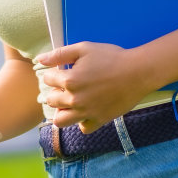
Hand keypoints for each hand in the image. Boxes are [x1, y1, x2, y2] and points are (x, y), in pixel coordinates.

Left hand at [34, 43, 154, 132]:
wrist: (138, 72)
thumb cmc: (111, 57)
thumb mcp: (84, 49)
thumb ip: (59, 54)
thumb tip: (39, 59)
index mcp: (69, 80)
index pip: (47, 80)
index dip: (53, 73)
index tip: (62, 71)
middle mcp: (74, 100)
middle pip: (51, 100)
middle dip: (56, 92)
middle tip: (67, 86)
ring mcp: (86, 113)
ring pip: (61, 121)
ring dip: (62, 111)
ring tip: (70, 102)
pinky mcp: (99, 120)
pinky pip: (83, 128)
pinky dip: (82, 121)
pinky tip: (86, 111)